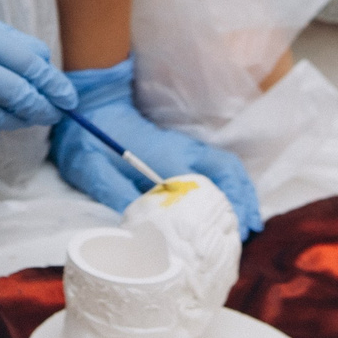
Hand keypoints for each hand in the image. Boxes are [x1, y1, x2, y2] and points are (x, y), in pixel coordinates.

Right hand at [0, 0, 74, 149]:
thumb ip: (1, 40)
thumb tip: (41, 64)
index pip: (29, 64)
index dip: (54, 84)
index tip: (68, 96)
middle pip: (20, 96)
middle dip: (45, 107)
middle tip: (55, 112)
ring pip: (0, 119)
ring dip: (17, 119)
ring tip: (20, 114)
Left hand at [49, 58, 262, 232]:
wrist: (89, 106)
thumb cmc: (87, 141)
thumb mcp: (92, 171)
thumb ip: (115, 196)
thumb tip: (135, 230)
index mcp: (164, 157)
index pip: (205, 182)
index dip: (226, 205)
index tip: (237, 229)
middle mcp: (181, 150)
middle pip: (227, 170)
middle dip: (243, 198)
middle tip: (249, 228)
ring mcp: (183, 148)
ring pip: (225, 166)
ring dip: (240, 191)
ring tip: (246, 221)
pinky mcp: (179, 150)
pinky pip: (215, 166)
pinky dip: (229, 184)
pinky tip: (227, 205)